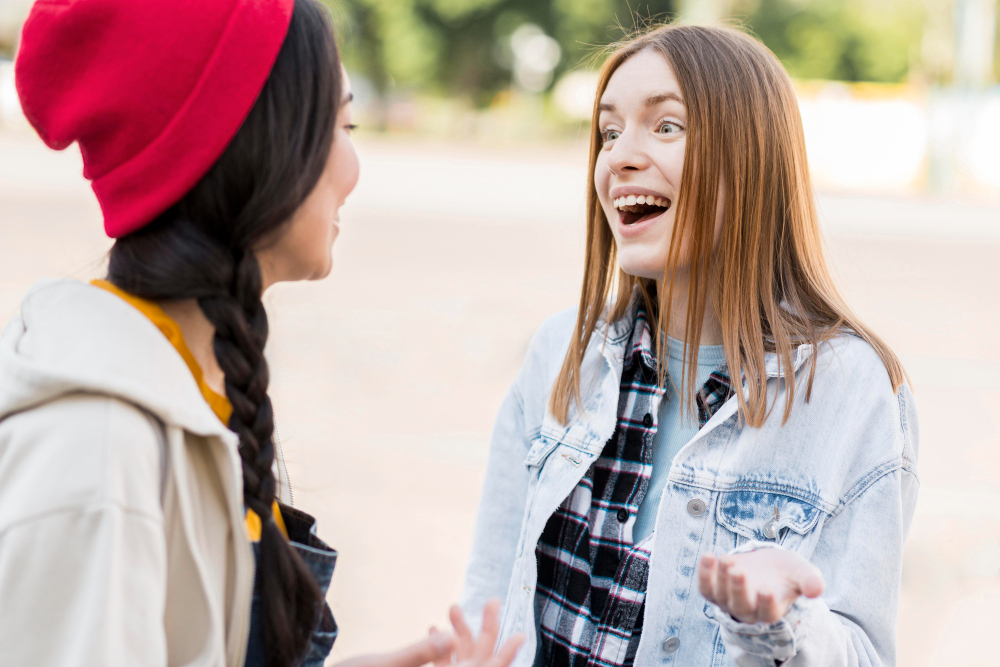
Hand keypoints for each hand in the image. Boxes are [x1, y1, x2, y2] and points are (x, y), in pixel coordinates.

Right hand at [431, 599, 523, 666]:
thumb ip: (439, 655)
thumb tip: (449, 635)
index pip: (497, 663)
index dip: (509, 650)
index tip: (521, 636)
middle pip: (483, 649)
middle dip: (489, 624)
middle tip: (494, 601)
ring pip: (463, 651)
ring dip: (460, 628)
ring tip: (454, 607)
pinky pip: (445, 660)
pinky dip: (440, 644)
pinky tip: (433, 628)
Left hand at [698, 549, 823, 623]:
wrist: (765, 565)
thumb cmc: (786, 571)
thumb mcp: (801, 572)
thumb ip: (810, 580)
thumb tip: (817, 589)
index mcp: (771, 610)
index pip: (768, 613)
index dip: (766, 603)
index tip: (767, 588)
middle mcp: (748, 610)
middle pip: (740, 606)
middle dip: (737, 588)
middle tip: (738, 570)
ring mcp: (728, 601)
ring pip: (721, 596)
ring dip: (721, 578)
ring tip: (726, 559)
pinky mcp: (713, 590)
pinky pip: (705, 587)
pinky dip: (704, 574)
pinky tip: (709, 555)